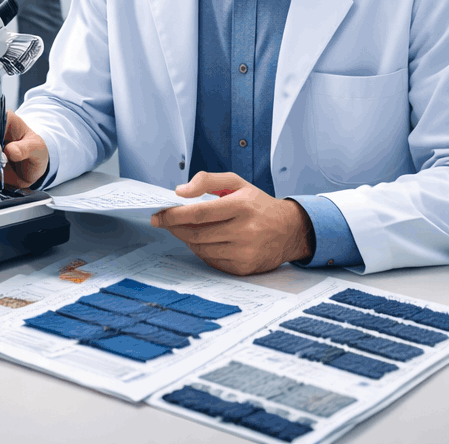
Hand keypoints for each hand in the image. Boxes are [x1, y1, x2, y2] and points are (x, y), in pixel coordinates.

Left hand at [150, 172, 315, 275]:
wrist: (290, 230)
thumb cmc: (258, 204)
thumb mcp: (236, 182)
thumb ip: (206, 180)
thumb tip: (180, 192)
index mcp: (241, 206)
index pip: (199, 213)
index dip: (174, 215)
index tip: (158, 215)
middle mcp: (245, 230)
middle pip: (196, 233)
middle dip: (175, 227)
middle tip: (164, 222)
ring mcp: (245, 252)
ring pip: (201, 248)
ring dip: (187, 239)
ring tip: (184, 229)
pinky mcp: (244, 268)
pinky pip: (211, 261)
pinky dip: (202, 250)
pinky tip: (203, 240)